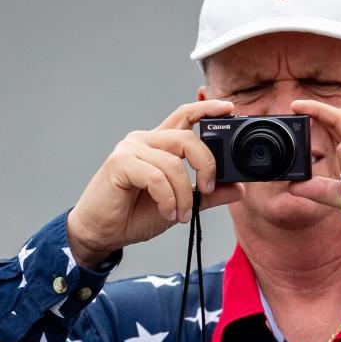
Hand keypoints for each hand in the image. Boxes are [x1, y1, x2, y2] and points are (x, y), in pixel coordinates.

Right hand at [66, 100, 244, 267]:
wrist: (102, 232)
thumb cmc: (134, 215)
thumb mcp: (181, 205)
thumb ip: (207, 195)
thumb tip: (237, 188)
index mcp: (159, 145)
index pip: (185, 116)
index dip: (207, 109)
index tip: (229, 108)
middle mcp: (145, 141)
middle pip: (187, 138)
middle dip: (206, 165)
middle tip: (208, 189)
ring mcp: (130, 149)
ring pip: (174, 163)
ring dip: (184, 194)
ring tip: (181, 215)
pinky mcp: (120, 163)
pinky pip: (156, 177)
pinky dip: (168, 199)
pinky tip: (168, 213)